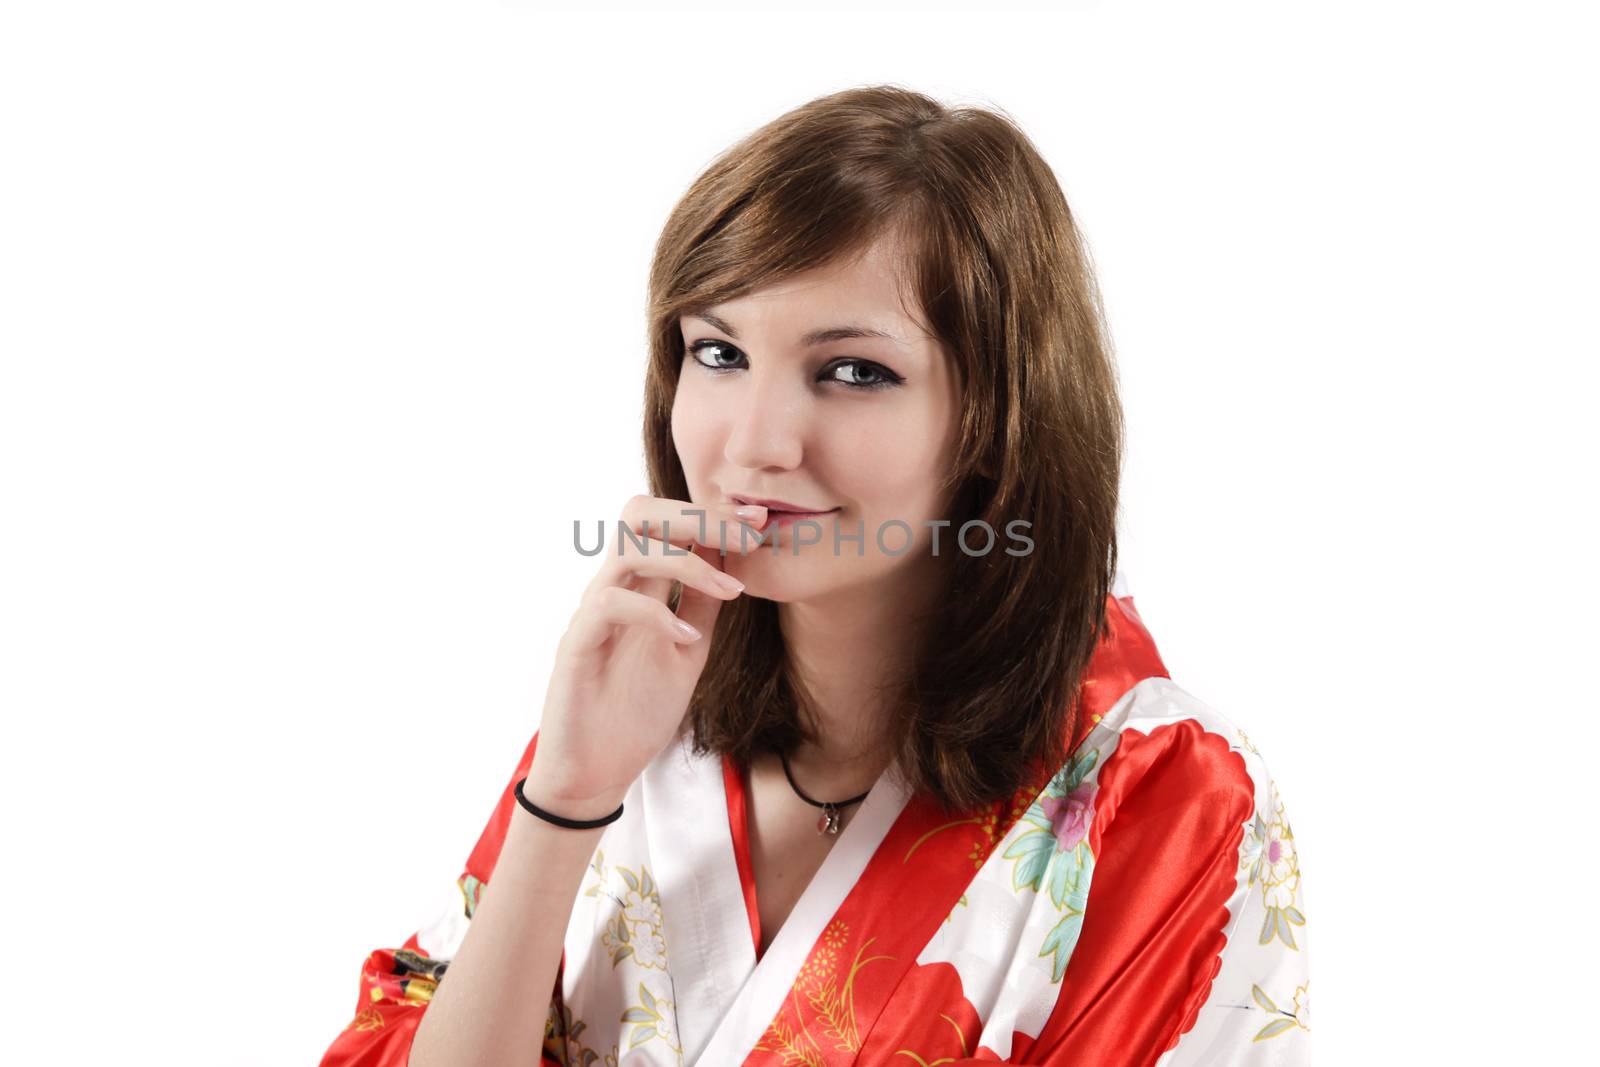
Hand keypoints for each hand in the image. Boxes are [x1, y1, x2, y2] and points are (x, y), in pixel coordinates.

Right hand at [524, 495, 766, 812]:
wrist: (597, 770)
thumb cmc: (637, 711)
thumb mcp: (687, 653)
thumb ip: (702, 607)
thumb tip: (732, 563)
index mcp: (640, 587)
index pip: (670, 524)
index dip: (714, 514)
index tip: (760, 519)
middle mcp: (613, 588)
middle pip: (640, 513)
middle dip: (698, 515)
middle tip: (747, 538)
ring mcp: (592, 613)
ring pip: (628, 548)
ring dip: (687, 561)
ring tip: (730, 590)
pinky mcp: (577, 644)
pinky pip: (611, 604)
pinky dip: (656, 614)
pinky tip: (686, 639)